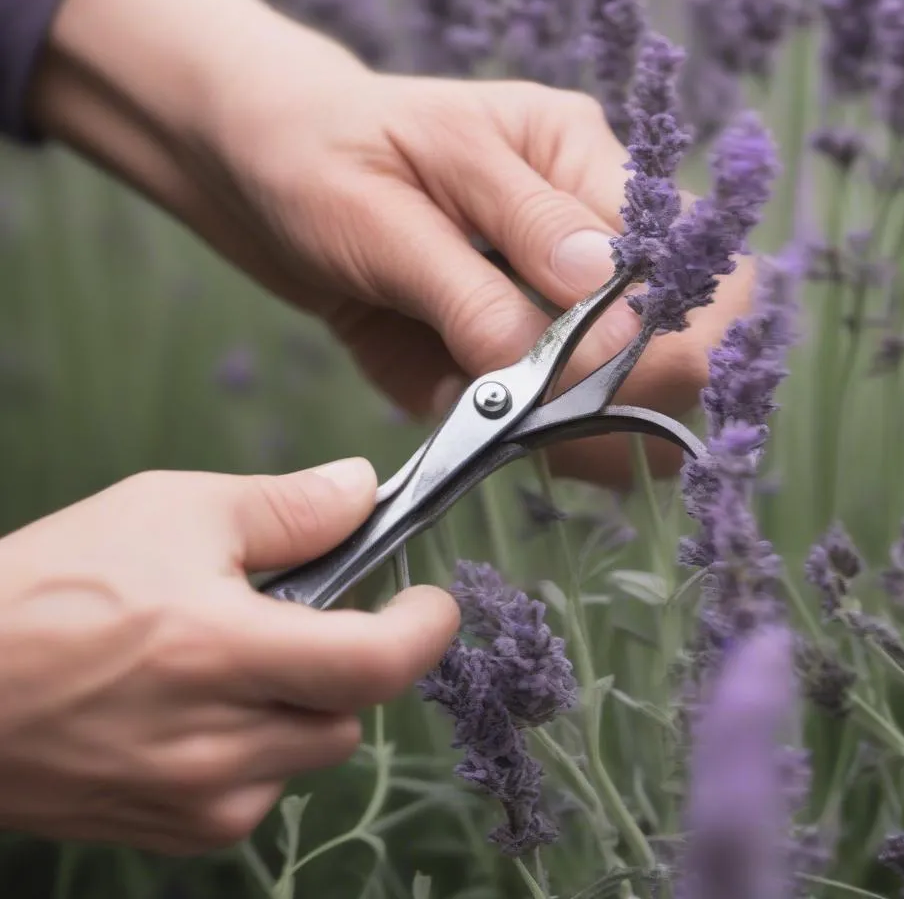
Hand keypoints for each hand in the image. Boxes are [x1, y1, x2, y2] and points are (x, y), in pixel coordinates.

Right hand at [0, 458, 457, 853]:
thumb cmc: (52, 589)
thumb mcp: (175, 512)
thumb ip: (289, 507)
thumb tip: (363, 491)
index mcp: (226, 656)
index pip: (377, 665)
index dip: (425, 629)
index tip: (432, 601)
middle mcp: (221, 748)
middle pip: (352, 709)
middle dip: (346, 657)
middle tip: (294, 613)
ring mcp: (198, 802)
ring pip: (310, 750)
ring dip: (298, 699)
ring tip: (226, 655)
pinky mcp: (174, 832)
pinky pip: (260, 788)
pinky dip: (255, 744)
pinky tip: (195, 705)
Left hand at [29, 0, 753, 483]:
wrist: (259, 172)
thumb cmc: (313, 160)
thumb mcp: (384, 210)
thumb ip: (484, 285)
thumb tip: (607, 340)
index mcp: (580, 159)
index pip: (687, 267)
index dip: (653, 346)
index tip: (573, 392)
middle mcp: (593, 228)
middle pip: (689, 337)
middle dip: (621, 398)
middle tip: (529, 415)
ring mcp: (565, 295)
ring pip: (636, 395)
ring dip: (570, 431)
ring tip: (480, 408)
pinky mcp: (527, 346)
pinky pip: (565, 420)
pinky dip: (525, 439)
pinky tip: (463, 405)